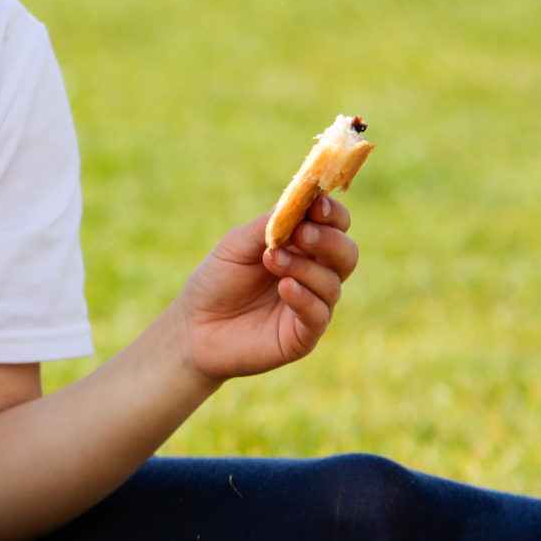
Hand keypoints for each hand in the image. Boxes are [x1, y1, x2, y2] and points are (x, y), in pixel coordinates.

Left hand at [174, 194, 359, 384]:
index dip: (332, 213)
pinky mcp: (302, 336)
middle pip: (347, 253)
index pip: (336, 225)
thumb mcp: (238, 244)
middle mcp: (314, 275)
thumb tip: (299, 204)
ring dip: (305, 267)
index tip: (316, 205)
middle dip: (328, 240)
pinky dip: (305, 298)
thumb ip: (269, 225)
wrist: (193, 325)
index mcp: (303, 247)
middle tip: (301, 234)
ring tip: (272, 259)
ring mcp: (311, 305)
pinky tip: (285, 287)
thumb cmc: (217, 279)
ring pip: (332, 284)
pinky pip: (318, 315)